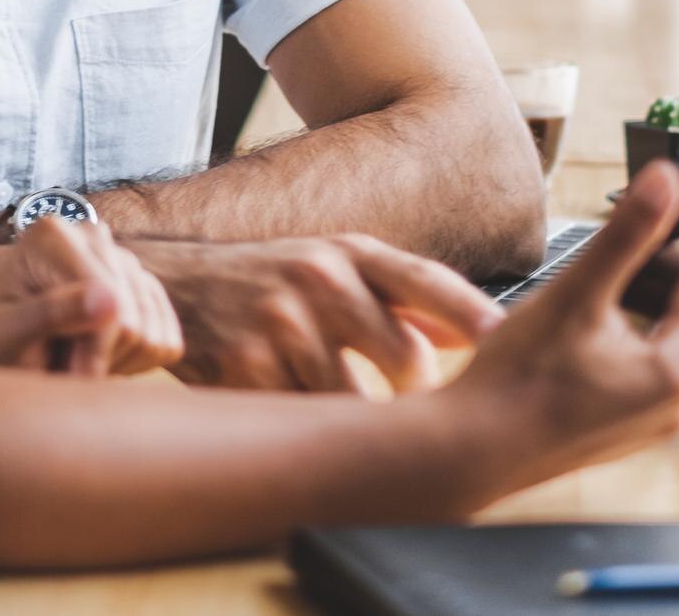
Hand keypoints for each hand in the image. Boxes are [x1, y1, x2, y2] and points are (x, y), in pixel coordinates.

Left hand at [0, 216, 180, 375]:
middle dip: (98, 358)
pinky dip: (136, 364)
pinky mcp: (148, 291)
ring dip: (114, 364)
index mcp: (53, 235)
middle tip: (61, 370)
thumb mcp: (7, 335)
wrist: (6, 360)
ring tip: (74, 360)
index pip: (104, 301)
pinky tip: (98, 356)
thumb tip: (112, 301)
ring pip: (154, 334)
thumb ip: (50, 314)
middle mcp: (94, 236)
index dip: (91, 353)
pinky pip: (168, 343)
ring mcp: (126, 261)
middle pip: (133, 319)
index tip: (67, 381)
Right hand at [129, 235, 504, 392]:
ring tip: (327, 406)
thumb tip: (480, 328)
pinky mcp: (244, 365)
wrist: (168, 280)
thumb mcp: (331, 263)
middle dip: (411, 396)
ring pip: (355, 403)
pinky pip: (301, 420)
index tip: (510, 349)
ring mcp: (282, 322)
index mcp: (351, 252)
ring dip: (348, 417)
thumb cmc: (266, 277)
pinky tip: (283, 407)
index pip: (429, 283)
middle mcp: (320, 278)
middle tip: (398, 408)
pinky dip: (300, 426)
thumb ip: (399, 295)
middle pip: (408, 362)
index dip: (475, 318)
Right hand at [451, 160, 678, 481]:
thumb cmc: (517, 379)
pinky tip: (605, 320)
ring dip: (670, 303)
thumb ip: (627, 235)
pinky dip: (650, 332)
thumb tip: (668, 179)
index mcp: (674, 370)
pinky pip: (660, 369)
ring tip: (623, 276)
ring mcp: (653, 421)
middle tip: (657, 240)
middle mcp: (676, 403)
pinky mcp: (627, 428)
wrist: (469, 452)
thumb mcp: (575, 294)